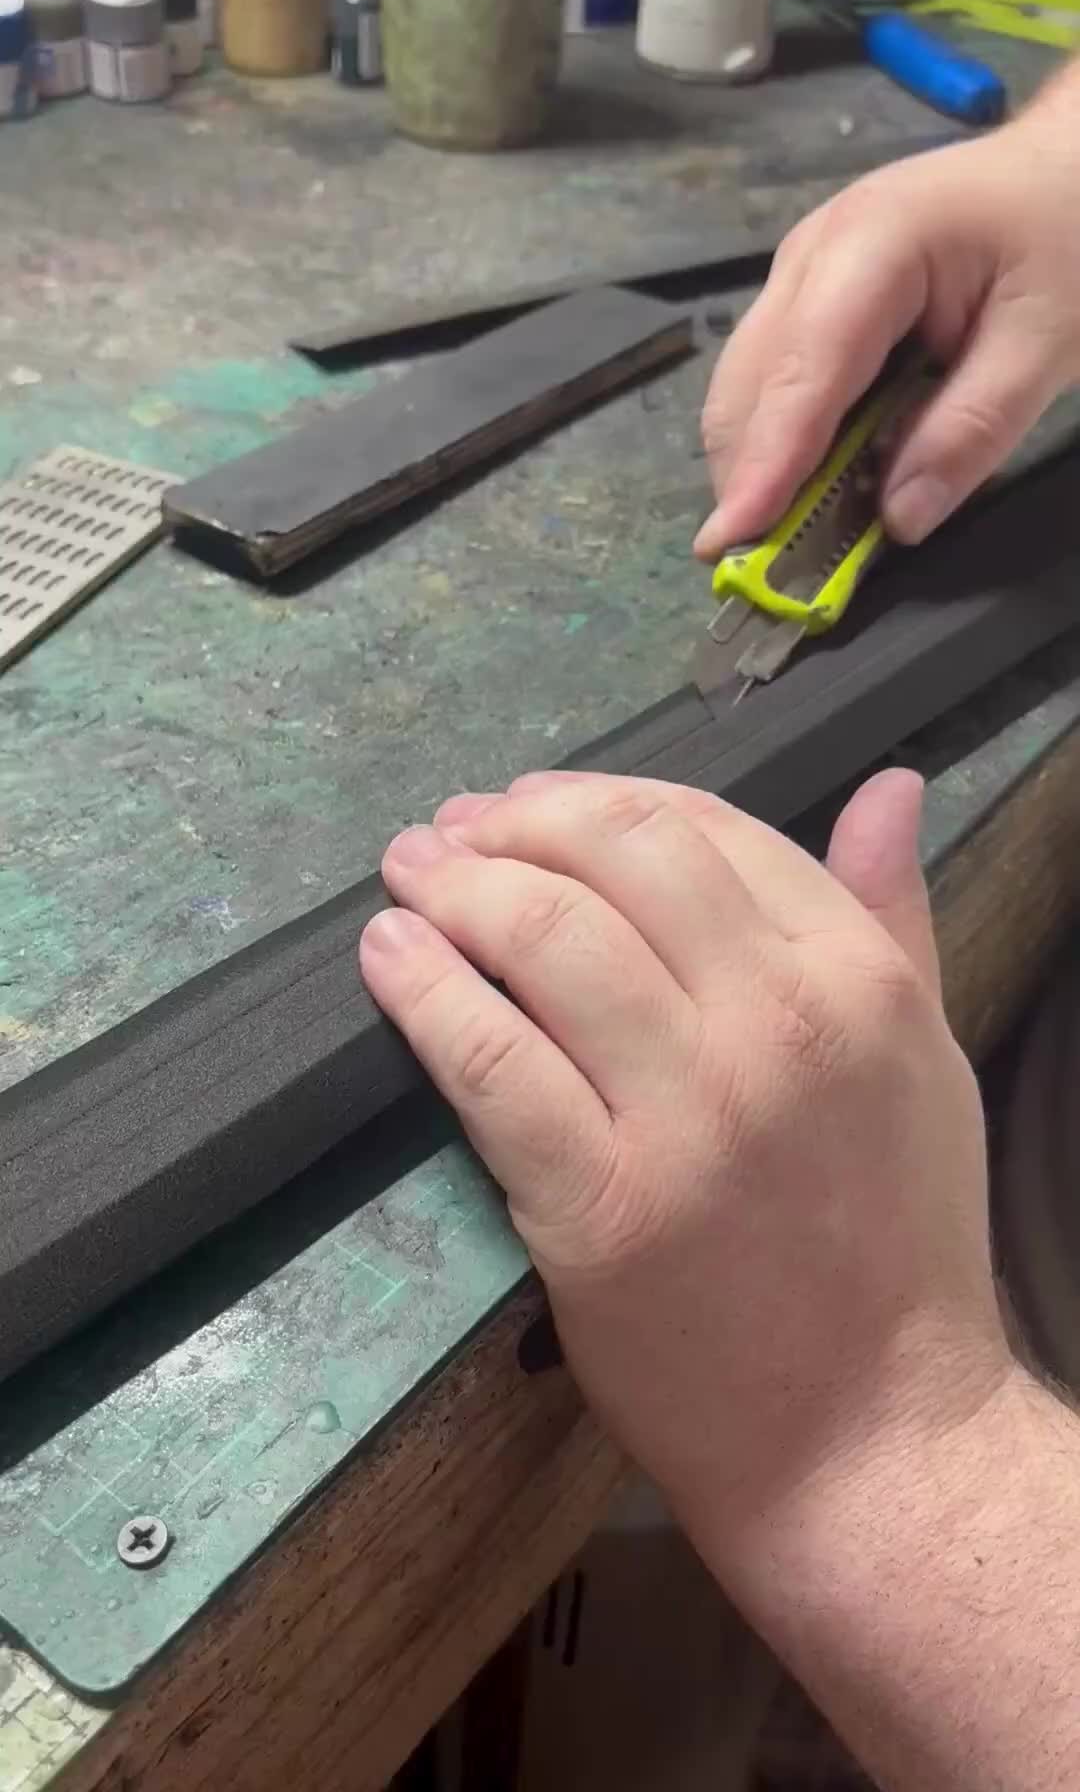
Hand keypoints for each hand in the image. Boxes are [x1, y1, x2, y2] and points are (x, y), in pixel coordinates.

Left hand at [360, 770, 1012, 1574]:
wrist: (871, 1438)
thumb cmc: (899, 1246)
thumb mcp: (926, 1061)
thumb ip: (896, 915)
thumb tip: (885, 785)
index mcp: (858, 978)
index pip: (708, 829)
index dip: (600, 797)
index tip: (531, 805)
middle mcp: (779, 1024)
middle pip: (617, 856)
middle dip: (515, 821)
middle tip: (455, 829)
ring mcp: (688, 1113)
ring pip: (544, 935)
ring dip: (454, 883)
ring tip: (409, 876)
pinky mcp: (599, 1203)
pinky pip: (488, 1060)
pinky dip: (423, 989)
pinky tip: (388, 956)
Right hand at [696, 92, 1079, 558]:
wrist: (1063, 163)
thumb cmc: (1066, 232)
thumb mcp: (1049, 339)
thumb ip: (973, 430)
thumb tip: (899, 519)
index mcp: (872, 246)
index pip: (802, 374)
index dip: (765, 466)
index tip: (731, 542)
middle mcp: (809, 257)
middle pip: (747, 389)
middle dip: (747, 481)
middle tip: (764, 572)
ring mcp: (797, 276)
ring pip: (746, 392)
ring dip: (760, 469)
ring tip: (792, 541)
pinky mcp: (805, 301)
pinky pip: (772, 385)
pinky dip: (782, 445)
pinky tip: (816, 486)